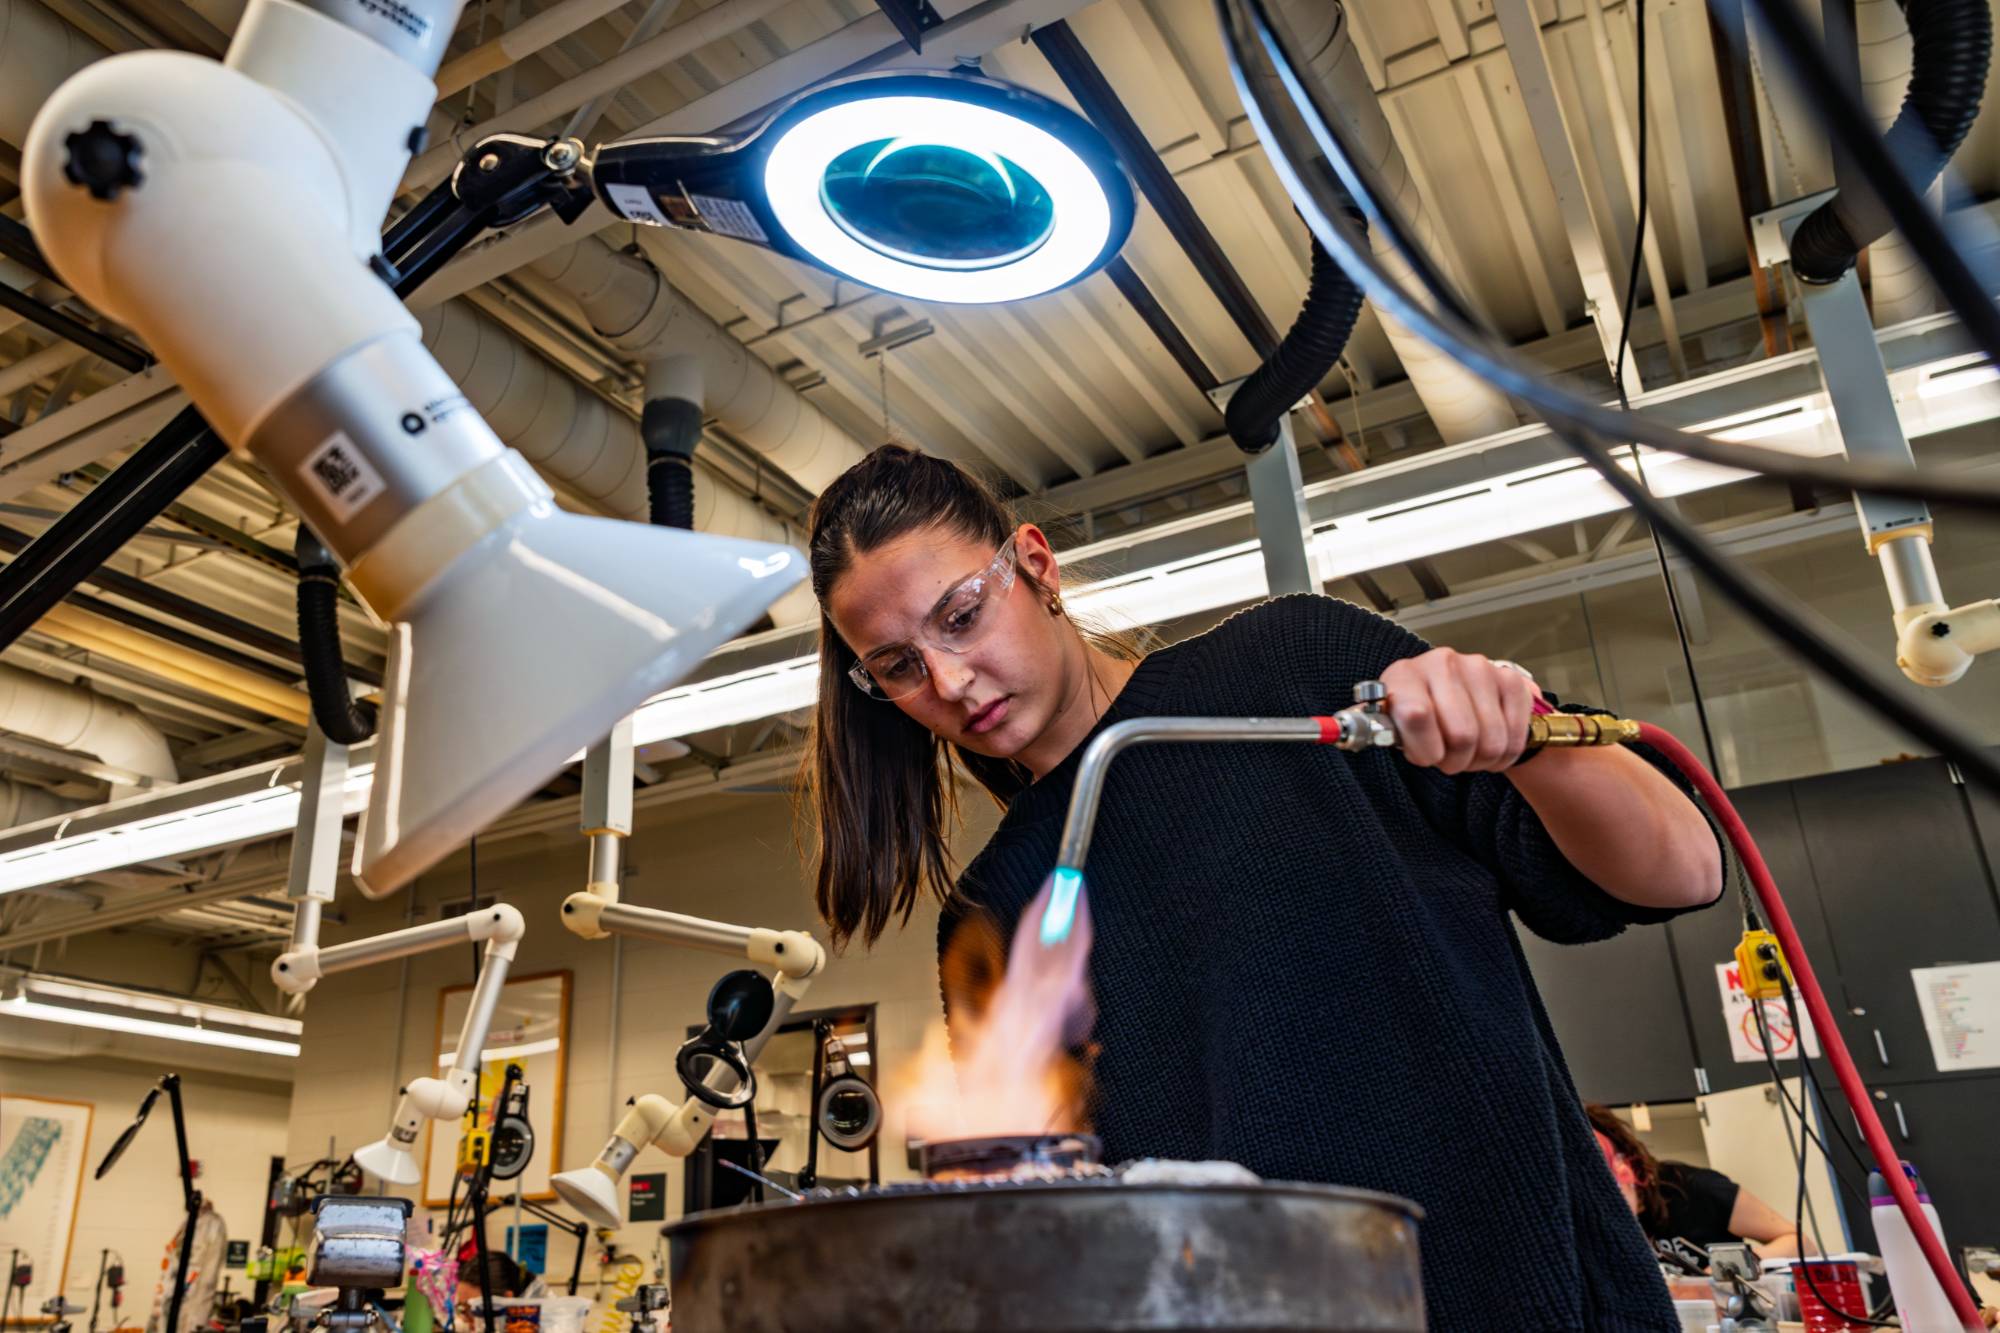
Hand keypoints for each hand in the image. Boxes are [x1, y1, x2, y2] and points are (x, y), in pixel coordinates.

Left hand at [1379, 648, 1540, 773]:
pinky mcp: (1510, 679)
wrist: (1455, 694)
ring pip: (1492, 741)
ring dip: (1480, 761)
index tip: (1425, 756)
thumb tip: (1343, 734)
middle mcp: (1441, 662)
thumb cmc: (1416, 712)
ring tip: (1467, 753)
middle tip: (1447, 758)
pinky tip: (1489, 746)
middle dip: (1455, 761)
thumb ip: (1373, 729)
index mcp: (1403, 674)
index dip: (1425, 750)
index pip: (1417, 716)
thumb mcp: (1390, 721)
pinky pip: (1515, 738)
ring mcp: (1479, 667)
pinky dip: (1504, 755)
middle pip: (1462, 736)